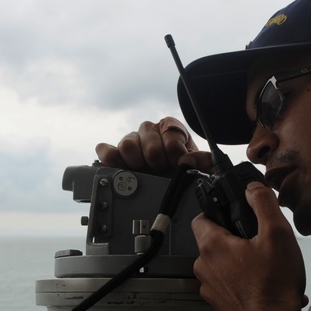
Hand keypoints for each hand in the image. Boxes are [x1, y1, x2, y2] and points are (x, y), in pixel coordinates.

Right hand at [95, 117, 211, 175]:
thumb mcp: (200, 165)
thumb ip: (203, 161)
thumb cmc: (183, 171)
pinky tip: (118, 166)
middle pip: (148, 139)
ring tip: (144, 170)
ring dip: (137, 161)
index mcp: (170, 127)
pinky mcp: (116, 155)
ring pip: (128, 144)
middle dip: (157, 159)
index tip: (178, 162)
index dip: (174, 150)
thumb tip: (189, 159)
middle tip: (162, 169)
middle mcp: (149, 131)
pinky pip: (106, 150)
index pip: (169, 132)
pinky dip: (109, 157)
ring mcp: (132, 142)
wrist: (170, 184)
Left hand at [192, 182, 306, 310]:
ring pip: (219, 264)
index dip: (216, 211)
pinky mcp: (218, 305)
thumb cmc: (273, 287)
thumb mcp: (277, 234)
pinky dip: (239, 283)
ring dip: (236, 262)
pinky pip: (225, 285)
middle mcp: (204, 267)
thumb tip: (254, 188)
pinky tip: (260, 284)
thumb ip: (263, 203)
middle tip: (256, 242)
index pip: (200, 217)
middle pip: (212, 241)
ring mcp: (209, 289)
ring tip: (262, 266)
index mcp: (212, 246)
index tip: (231, 212)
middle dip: (232, 239)